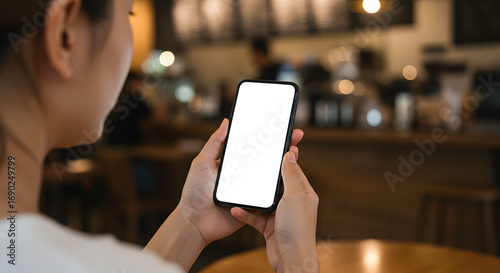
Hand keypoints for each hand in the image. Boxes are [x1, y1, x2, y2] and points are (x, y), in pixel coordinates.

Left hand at [177, 118, 304, 245]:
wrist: (195, 222)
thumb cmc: (194, 193)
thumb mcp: (202, 163)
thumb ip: (214, 143)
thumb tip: (226, 122)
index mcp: (233, 164)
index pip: (253, 147)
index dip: (267, 137)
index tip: (280, 127)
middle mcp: (243, 175)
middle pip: (266, 159)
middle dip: (282, 147)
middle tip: (295, 136)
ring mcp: (249, 190)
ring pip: (271, 177)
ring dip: (284, 166)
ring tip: (295, 152)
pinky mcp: (254, 205)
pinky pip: (268, 196)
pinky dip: (279, 188)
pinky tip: (288, 176)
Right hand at [231, 151, 318, 272]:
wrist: (291, 258)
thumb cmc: (298, 229)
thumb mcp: (295, 196)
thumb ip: (291, 175)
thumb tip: (290, 156)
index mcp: (304, 193)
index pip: (293, 171)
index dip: (284, 160)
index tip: (273, 150)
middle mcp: (293, 203)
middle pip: (276, 185)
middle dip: (264, 178)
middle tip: (251, 166)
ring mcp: (281, 216)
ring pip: (263, 201)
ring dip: (251, 197)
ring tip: (239, 188)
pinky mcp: (269, 227)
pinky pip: (255, 217)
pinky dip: (245, 213)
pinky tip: (236, 209)